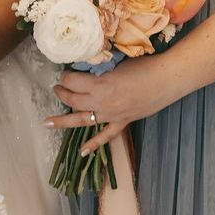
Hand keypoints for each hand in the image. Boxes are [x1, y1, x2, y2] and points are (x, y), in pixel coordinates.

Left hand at [50, 57, 172, 155]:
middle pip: (72, 100)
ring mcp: (111, 115)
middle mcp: (102, 102)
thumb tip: (85, 69)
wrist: (166, 79)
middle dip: (61, 93)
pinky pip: (106, 136)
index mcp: (99, 84)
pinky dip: (94, 145)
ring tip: (47, 122)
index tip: (64, 72)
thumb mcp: (116, 63)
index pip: (72, 81)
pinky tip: (82, 152)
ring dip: (64, 121)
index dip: (65, 76)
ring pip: (82, 120)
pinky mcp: (123, 122)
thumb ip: (99, 69)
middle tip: (57, 88)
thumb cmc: (143, 66)